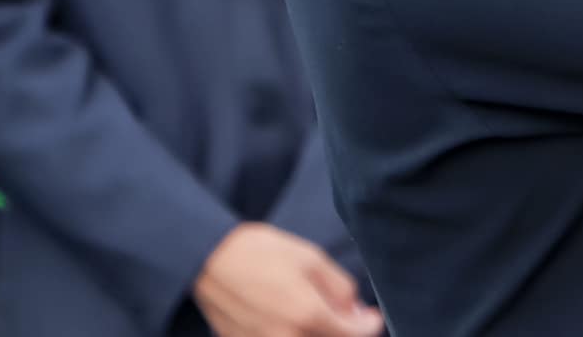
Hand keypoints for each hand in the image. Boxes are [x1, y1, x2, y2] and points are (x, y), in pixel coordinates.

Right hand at [193, 223, 382, 336]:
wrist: (210, 260)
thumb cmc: (262, 253)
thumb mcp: (312, 258)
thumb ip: (340, 288)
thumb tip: (355, 312)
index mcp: (306, 315)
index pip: (352, 335)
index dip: (368, 326)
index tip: (372, 317)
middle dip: (342, 330)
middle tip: (345, 313)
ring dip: (317, 332)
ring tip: (315, 312)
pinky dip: (292, 333)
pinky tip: (290, 318)